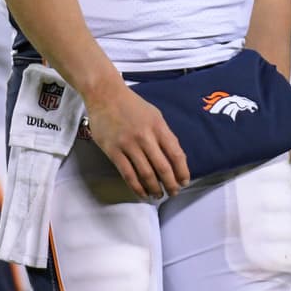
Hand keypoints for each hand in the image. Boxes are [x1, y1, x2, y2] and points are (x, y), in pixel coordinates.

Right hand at [85, 79, 189, 198]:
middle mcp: (145, 137)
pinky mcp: (113, 151)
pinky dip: (137, 187)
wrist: (105, 95)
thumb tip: (174, 157)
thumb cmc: (132, 105)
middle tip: (173, 192)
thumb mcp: (154, 115)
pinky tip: (142, 193)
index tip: (184, 181)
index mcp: (158, 127)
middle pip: (163, 167)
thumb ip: (164, 134)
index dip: (182, 171)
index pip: (176, 154)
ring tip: (158, 195)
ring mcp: (128, 145)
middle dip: (171, 184)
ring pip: (146, 174)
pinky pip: (128, 174)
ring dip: (154, 188)